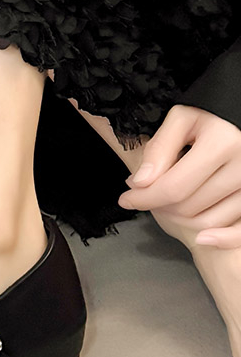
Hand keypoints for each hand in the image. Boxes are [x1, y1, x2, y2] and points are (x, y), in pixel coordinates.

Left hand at [118, 104, 240, 248]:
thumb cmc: (212, 117)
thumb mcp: (182, 120)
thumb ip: (159, 149)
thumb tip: (140, 182)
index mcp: (223, 143)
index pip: (173, 187)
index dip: (143, 197)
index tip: (126, 198)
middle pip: (187, 206)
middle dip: (158, 204)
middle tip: (147, 193)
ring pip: (206, 220)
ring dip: (180, 217)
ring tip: (170, 198)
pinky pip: (240, 232)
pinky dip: (221, 239)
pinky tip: (202, 238)